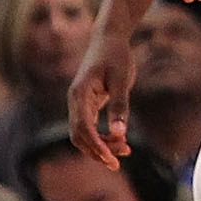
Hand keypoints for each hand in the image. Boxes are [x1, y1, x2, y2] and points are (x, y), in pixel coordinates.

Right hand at [68, 25, 136, 168]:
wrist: (109, 39)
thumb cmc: (116, 56)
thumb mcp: (122, 80)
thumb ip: (120, 106)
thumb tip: (120, 133)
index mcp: (79, 94)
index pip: (83, 127)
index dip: (96, 146)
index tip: (110, 159)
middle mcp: (74, 101)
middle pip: (80, 135)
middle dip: (98, 150)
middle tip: (119, 161)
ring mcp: (79, 103)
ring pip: (84, 133)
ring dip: (100, 145)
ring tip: (125, 151)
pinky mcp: (87, 104)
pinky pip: (90, 126)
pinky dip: (102, 137)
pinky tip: (120, 141)